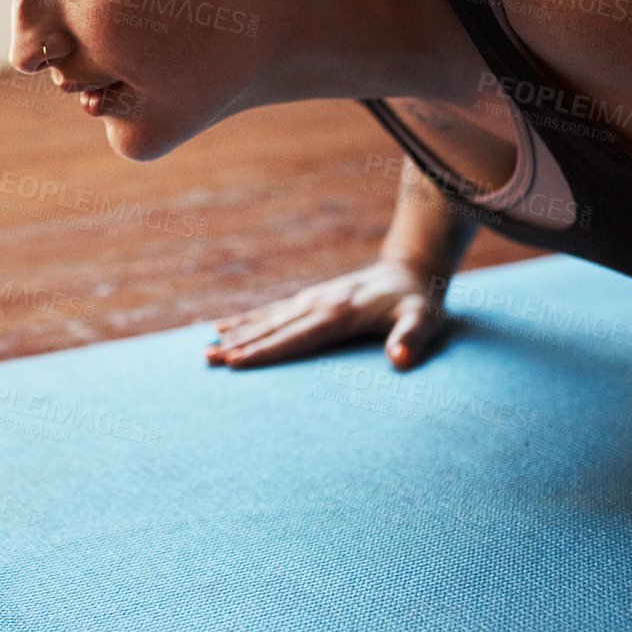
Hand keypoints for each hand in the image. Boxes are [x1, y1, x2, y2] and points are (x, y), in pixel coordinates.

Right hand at [205, 257, 447, 370]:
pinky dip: (247, 319)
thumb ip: (411, 338)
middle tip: (207, 359)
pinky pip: (273, 311)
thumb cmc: (419, 303)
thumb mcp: (425, 319)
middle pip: (272, 328)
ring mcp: (311, 299)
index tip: (235, 360)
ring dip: (236, 333)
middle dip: (239, 344)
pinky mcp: (310, 298)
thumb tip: (399, 360)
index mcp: (339, 314)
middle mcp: (318, 304)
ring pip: (267, 319)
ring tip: (206, 347)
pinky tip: (225, 325)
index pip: (295, 337)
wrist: (410, 271)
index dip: (264, 351)